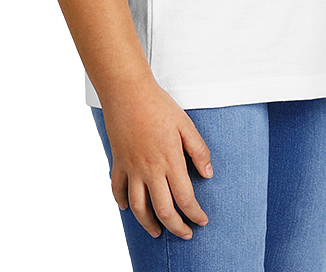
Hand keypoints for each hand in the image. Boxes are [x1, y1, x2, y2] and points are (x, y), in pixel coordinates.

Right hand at [102, 81, 212, 239]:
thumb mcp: (185, 124)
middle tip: (185, 233)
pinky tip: (129, 208)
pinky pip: (117, 189)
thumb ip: (198, 150)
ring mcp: (132, 168)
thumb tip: (208, 173)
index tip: (202, 221)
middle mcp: (150, 169)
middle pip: (163, 210)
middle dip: (176, 227)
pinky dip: (122, 202)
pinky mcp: (118, 162)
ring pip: (138, 207)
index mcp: (170, 160)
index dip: (195, 214)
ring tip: (157, 231)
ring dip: (148, 224)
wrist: (127, 91)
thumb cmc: (158, 105)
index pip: (185, 198)